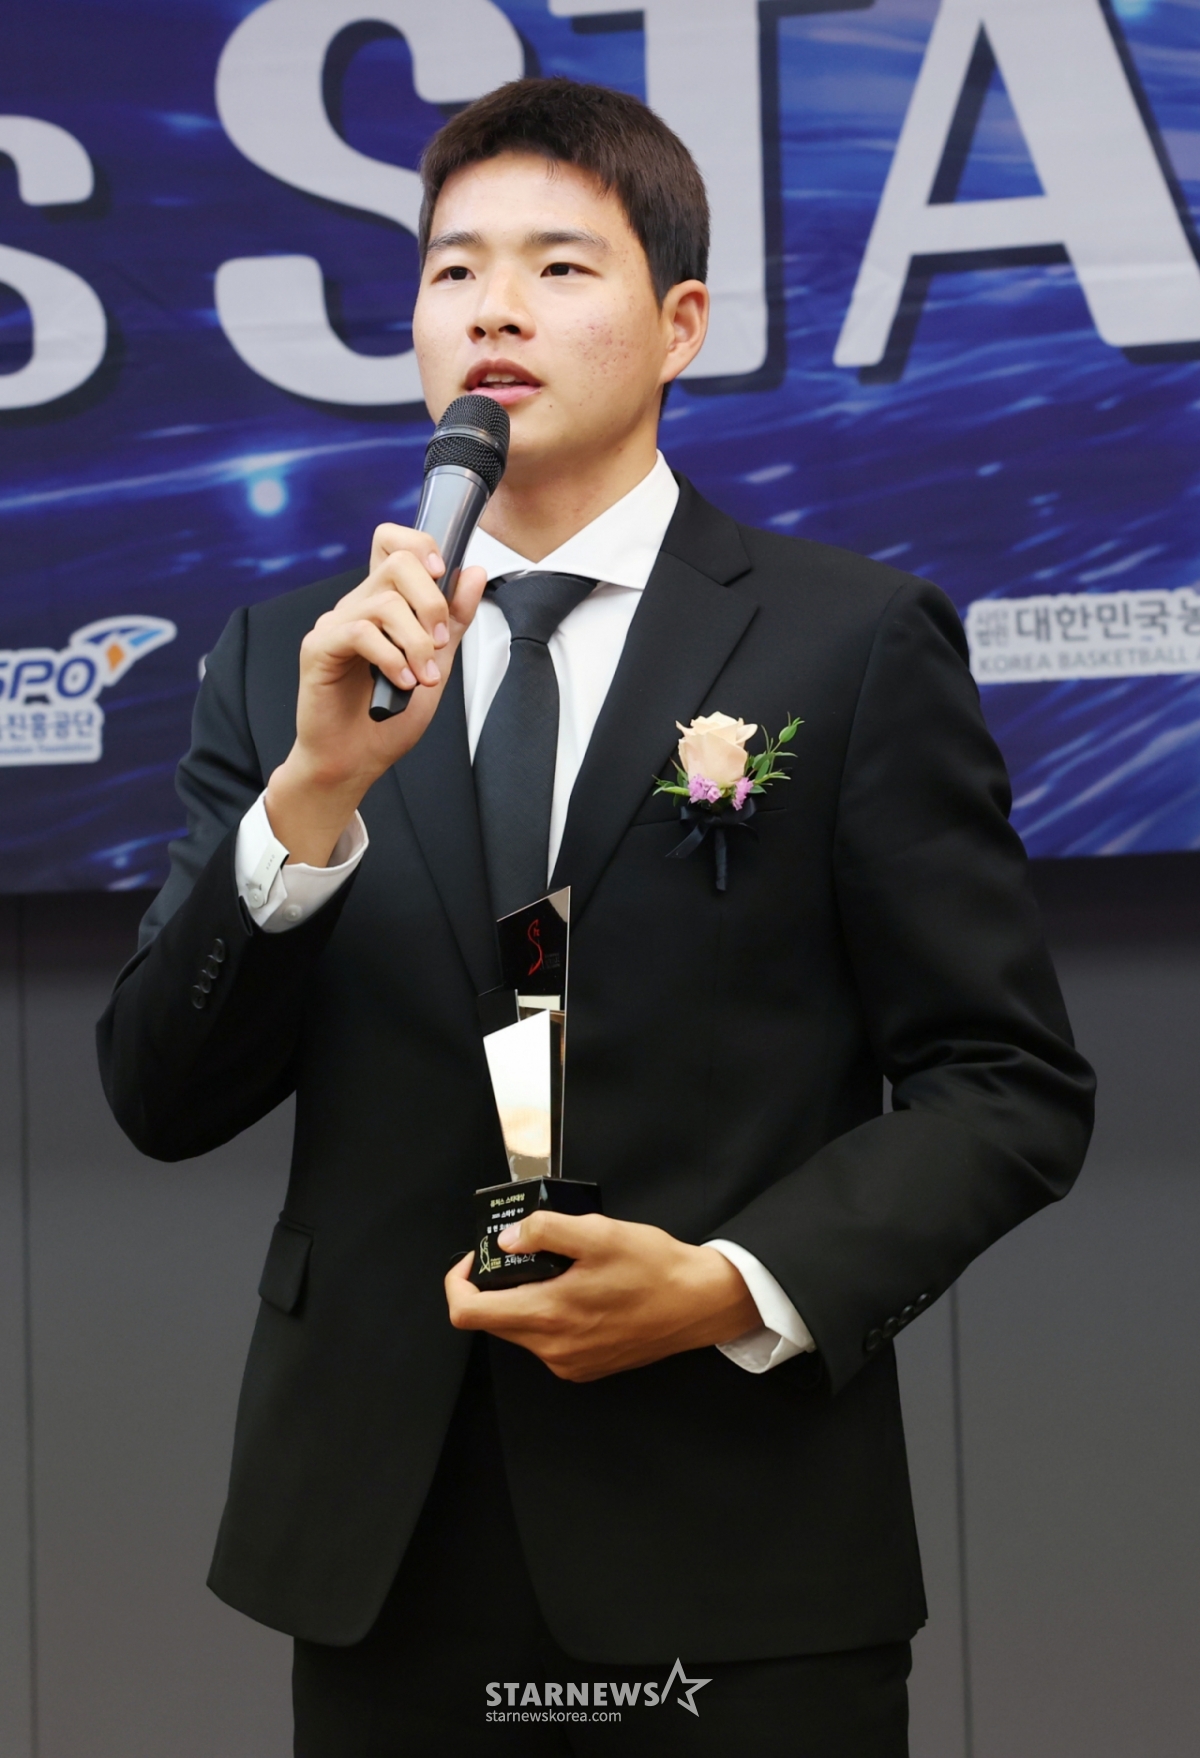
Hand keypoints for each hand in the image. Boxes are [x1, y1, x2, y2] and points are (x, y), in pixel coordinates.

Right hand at [264, 523, 487, 865]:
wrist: (354, 761)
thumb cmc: (389, 718)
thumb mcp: (437, 664)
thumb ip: (455, 619)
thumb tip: (475, 572)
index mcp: (383, 603)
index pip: (392, 542)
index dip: (420, 544)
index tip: (442, 574)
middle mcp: (357, 605)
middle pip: (397, 563)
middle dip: (432, 603)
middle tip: (439, 645)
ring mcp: (335, 624)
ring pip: (384, 601)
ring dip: (416, 642)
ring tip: (422, 677)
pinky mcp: (318, 648)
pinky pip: (360, 632)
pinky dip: (390, 657)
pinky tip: (400, 682)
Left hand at [444, 1214, 760, 1382]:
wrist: (700, 1303)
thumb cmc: (655, 1267)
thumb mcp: (598, 1232)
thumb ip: (544, 1231)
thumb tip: (506, 1239)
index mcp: (548, 1316)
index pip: (468, 1313)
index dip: (458, 1282)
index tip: (476, 1257)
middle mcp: (552, 1350)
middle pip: (492, 1322)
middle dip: (493, 1286)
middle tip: (519, 1254)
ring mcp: (569, 1364)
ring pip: (519, 1332)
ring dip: (522, 1300)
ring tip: (556, 1270)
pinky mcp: (586, 1368)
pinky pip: (546, 1343)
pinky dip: (546, 1316)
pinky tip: (576, 1292)